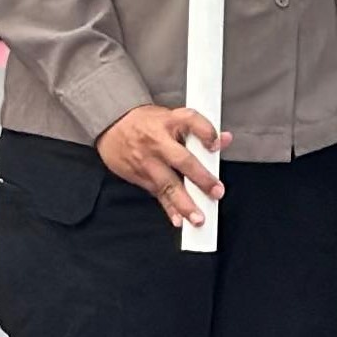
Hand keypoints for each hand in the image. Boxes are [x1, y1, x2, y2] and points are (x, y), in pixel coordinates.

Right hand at [97, 101, 223, 232]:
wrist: (112, 125)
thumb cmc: (147, 122)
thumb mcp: (171, 117)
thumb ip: (198, 130)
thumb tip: (224, 139)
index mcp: (169, 120)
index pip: (191, 121)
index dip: (206, 132)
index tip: (217, 144)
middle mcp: (158, 141)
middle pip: (182, 160)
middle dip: (200, 178)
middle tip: (216, 191)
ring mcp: (147, 161)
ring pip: (168, 184)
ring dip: (184, 203)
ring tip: (197, 217)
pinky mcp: (140, 176)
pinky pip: (157, 194)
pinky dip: (169, 208)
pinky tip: (178, 219)